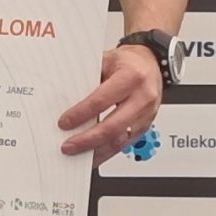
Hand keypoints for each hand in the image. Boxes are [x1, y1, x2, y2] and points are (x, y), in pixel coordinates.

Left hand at [59, 40, 163, 159]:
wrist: (151, 63)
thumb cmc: (127, 62)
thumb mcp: (106, 60)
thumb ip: (88, 79)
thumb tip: (63, 99)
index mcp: (131, 77)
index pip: (101, 100)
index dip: (81, 114)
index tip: (64, 123)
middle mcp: (142, 97)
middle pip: (113, 127)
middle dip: (87, 140)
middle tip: (68, 146)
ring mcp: (146, 114)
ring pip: (120, 140)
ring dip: (97, 151)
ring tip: (77, 155)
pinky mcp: (145, 125)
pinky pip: (125, 144)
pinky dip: (107, 152)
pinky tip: (93, 155)